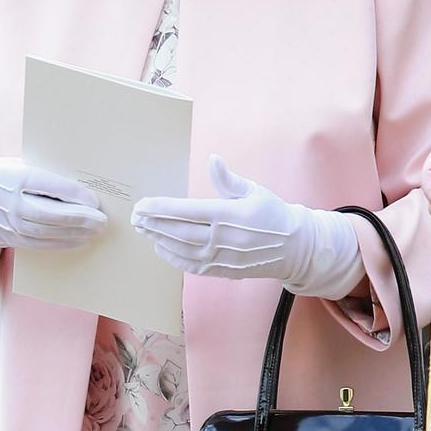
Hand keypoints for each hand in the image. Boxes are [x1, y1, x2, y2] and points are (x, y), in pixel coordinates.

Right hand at [0, 156, 106, 259]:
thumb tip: (79, 179)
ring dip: (74, 233)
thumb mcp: (13, 163)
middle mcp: (5, 200)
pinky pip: (37, 244)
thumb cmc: (1, 177)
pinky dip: (60, 243)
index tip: (94, 200)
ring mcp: (4, 222)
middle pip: (48, 213)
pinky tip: (78, 240)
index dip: (73, 194)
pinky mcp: (5, 238)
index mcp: (10, 174)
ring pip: (45, 232)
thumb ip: (40, 169)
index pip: (47, 185)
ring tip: (95, 230)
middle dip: (79, 218)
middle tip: (102, 220)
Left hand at [131, 155, 363, 298]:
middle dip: (153, 224)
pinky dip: (173, 258)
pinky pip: (192, 266)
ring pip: (182, 250)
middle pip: (178, 232)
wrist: (296, 248)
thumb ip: (229, 180)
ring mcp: (222, 258)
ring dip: (159, 240)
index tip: (142, 204)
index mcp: (228, 215)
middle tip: (135, 217)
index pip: (186, 211)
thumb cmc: (273, 214)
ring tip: (143, 230)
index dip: (161, 208)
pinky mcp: (223, 271)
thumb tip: (213, 159)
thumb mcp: (254, 191)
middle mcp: (222, 238)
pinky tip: (161, 248)